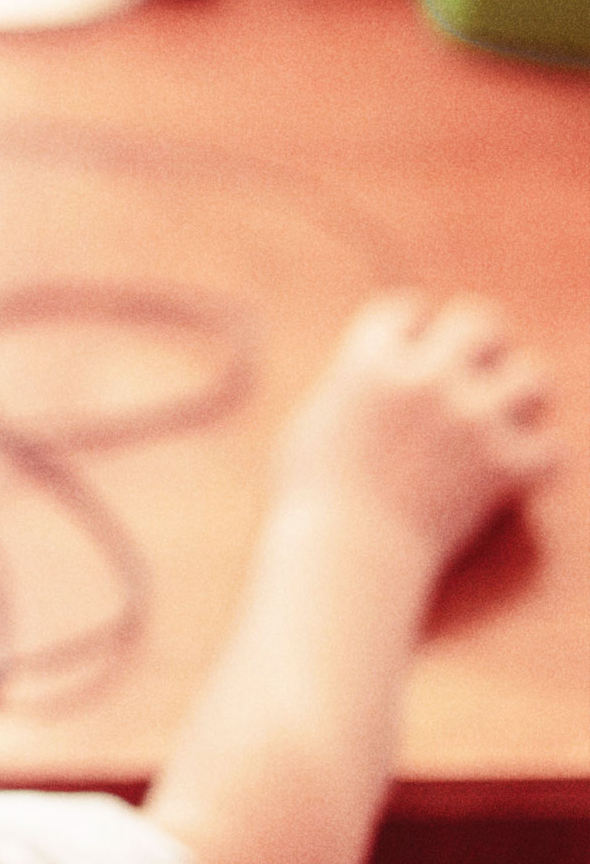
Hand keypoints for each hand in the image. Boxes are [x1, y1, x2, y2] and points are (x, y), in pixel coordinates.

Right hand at [277, 292, 557, 569]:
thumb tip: (377, 366)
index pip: (406, 308)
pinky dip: (535, 459)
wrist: (346, 555)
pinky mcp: (505, 466)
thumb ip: (352, 382)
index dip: (410, 328)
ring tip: (501, 416)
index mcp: (370, 361)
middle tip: (470, 372)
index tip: (411, 351)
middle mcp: (426, 378)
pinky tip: (512, 469)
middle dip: (478, 345)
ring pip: (532, 375)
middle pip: (481, 321)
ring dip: (518, 394)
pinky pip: (551, 447)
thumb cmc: (313, 495)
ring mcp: (472, 420)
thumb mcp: (313, 419)